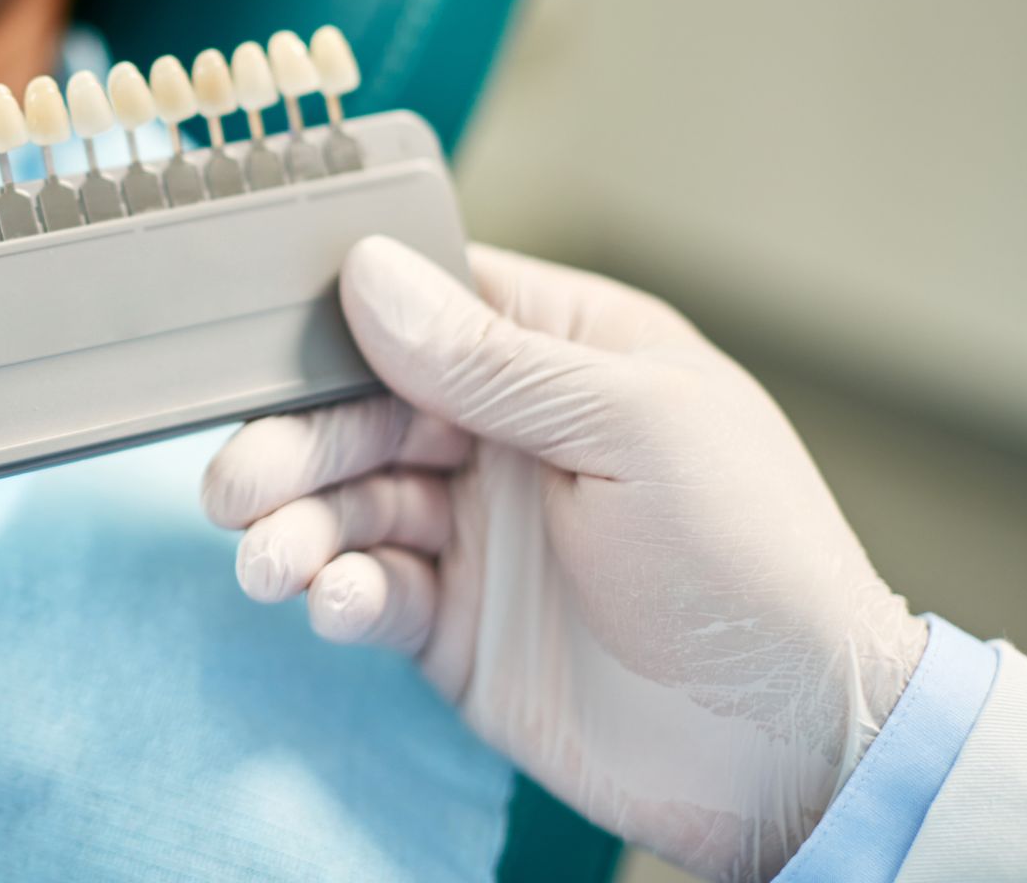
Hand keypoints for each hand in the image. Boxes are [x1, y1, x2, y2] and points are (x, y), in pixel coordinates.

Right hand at [201, 238, 927, 881]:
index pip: (428, 303)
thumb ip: (495, 359)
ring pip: (350, 500)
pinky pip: (368, 588)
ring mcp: (476, 529)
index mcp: (563, 356)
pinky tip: (332, 602)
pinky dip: (335, 591)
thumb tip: (371, 274)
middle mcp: (507, 434)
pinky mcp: (452, 622)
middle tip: (235, 485)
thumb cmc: (752, 561)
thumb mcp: (636, 429)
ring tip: (267, 559)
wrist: (791, 751)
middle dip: (294, 441)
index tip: (266, 342)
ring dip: (296, 524)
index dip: (343, 316)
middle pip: (363, 408)